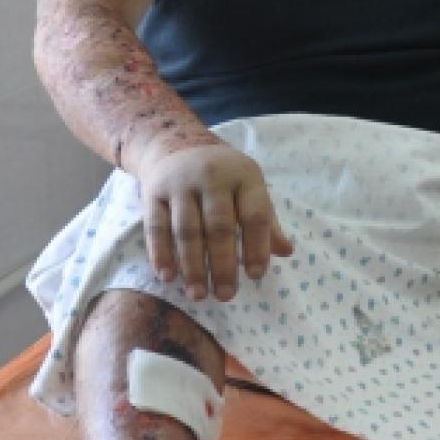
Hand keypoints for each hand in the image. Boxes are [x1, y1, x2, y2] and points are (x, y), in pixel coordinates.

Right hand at [133, 141, 292, 301]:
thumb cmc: (223, 176)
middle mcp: (212, 177)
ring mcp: (180, 184)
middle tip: (226, 295)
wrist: (176, 144)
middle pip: (219, 226)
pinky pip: (156, 227)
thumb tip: (287, 252)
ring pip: (186, 230)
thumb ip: (266, 220)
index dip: (257, 246)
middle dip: (223, 264)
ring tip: (199, 295)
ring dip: (192, 266)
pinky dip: (161, 254)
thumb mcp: (249, 188)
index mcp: (244, 176)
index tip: (256, 276)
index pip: (254, 215)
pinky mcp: (153, 192)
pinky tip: (168, 277)